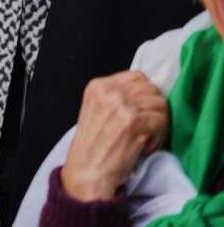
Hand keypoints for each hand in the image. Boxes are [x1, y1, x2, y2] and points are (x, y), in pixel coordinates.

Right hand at [62, 71, 168, 201]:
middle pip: (151, 89)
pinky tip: (145, 146)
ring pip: (160, 104)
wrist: (87, 171)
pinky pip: (162, 121)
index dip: (145, 96)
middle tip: (145, 127)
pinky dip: (159, 136)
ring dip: (158, 124)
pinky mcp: (134, 122)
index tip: (141, 113)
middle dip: (153, 109)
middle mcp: (109, 91)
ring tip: (145, 138)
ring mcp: (122, 105)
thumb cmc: (93, 146)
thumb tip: (146, 94)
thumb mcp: (96, 110)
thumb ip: (116, 97)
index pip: (137, 77)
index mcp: (97, 86)